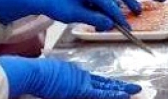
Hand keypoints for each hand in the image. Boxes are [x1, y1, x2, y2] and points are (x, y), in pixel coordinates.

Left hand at [0, 0, 130, 31]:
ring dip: (110, 9)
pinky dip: (103, 6)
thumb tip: (109, 24)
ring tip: (109, 22)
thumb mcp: (74, 14)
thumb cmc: (55, 4)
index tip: (126, 27)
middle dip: (115, 13)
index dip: (118, 17)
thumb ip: (94, 18)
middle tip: (120, 26)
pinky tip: (102, 15)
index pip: (109, 3)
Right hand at [0, 57, 141, 98]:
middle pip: (103, 82)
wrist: (32, 73)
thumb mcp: (51, 80)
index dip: (106, 84)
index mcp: (74, 74)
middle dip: (118, 86)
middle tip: (134, 87)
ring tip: (135, 90)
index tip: (115, 85)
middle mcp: (80, 76)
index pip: (94, 81)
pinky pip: (100, 93)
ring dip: (120, 90)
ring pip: (105, 87)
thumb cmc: (35, 76)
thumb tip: (63, 87)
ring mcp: (81, 81)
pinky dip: (113, 94)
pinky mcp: (80, 89)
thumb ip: (62, 83)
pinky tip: (124, 95)